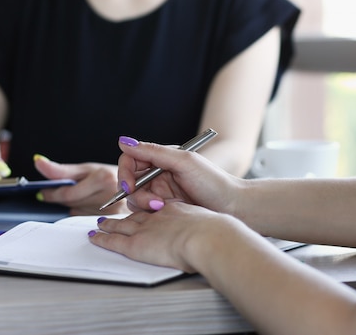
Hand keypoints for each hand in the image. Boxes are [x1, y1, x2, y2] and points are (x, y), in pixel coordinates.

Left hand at [33, 155, 126, 215]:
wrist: (136, 185)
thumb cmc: (109, 175)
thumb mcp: (87, 168)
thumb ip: (61, 169)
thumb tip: (38, 161)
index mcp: (102, 178)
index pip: (67, 194)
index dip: (51, 194)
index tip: (44, 191)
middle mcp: (110, 194)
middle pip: (71, 205)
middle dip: (63, 199)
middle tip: (63, 192)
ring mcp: (114, 209)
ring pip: (77, 213)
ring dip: (74, 206)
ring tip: (84, 196)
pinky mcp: (115, 220)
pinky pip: (87, 219)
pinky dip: (83, 213)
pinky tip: (90, 205)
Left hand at [89, 201, 242, 271]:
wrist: (207, 238)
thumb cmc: (214, 233)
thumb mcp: (204, 220)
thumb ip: (194, 220)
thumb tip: (201, 226)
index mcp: (173, 208)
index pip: (155, 203)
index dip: (147, 204)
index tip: (146, 207)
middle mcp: (156, 215)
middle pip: (135, 209)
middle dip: (123, 208)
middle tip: (118, 212)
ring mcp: (144, 228)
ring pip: (121, 223)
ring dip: (109, 223)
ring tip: (101, 223)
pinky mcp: (135, 243)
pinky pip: (112, 239)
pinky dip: (102, 238)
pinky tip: (94, 236)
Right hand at [116, 136, 242, 213]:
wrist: (232, 206)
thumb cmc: (213, 182)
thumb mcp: (184, 162)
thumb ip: (153, 152)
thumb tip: (123, 141)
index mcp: (162, 158)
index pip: (131, 160)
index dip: (125, 172)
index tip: (130, 185)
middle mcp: (159, 173)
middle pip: (130, 181)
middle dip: (136, 192)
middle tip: (152, 202)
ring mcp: (161, 192)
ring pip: (135, 198)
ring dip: (144, 204)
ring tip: (163, 207)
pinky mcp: (164, 209)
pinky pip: (144, 212)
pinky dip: (150, 213)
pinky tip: (167, 212)